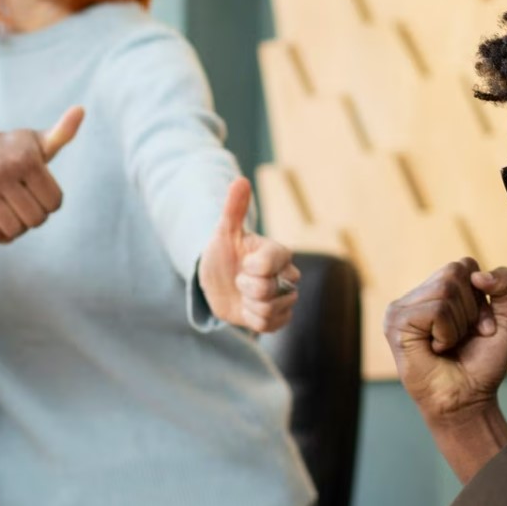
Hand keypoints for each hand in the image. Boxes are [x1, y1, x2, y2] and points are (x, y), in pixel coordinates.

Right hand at [0, 106, 83, 242]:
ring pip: (14, 230)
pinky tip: (2, 219)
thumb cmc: (12, 149)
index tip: (42, 191)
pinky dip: (2, 235)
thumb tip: (81, 110)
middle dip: (37, 215)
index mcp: (25, 159)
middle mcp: (2, 172)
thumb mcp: (37, 140)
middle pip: (36, 219)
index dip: (52, 201)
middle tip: (29, 203)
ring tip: (15, 212)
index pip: (54, 202)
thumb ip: (62, 132)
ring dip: (19, 227)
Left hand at [197, 177, 299, 332]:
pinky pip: (269, 326)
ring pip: (269, 309)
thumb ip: (234, 208)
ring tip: (244, 295)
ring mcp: (286, 297)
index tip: (242, 264)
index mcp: (279, 252)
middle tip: (239, 280)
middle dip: (246, 288)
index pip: (270, 264)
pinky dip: (253, 320)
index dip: (250, 268)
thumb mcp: (224, 231)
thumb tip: (240, 180)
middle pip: (269, 290)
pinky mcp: (280, 318)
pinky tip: (248, 309)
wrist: (218, 282)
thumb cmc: (224, 253)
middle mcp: (288, 275)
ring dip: (248, 305)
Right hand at [382, 259, 506, 428]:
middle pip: (455, 272)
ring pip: (446, 290)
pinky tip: (436, 349)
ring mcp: (401, 308)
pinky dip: (446, 333)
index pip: (465, 266)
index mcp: (436, 291)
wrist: (467, 400)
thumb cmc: (481, 364)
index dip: (482, 297)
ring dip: (458, 324)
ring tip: (447, 345)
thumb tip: (478, 274)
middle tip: (463, 338)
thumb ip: (505, 285)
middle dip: (471, 309)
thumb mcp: (506, 318)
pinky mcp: (396, 322)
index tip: (480, 328)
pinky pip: (436, 310)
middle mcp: (416, 296)